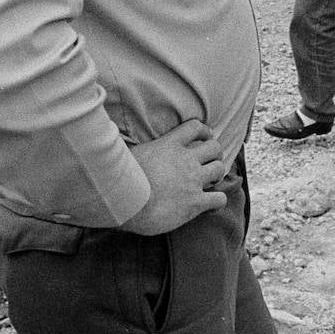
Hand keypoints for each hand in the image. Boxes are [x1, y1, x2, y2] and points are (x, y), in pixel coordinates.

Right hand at [118, 120, 228, 235]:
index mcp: (168, 145)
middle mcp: (185, 159)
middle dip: (214, 154)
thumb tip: (115, 139)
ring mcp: (192, 180)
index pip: (195, 127)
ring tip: (210, 183)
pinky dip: (218, 202)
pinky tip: (212, 206)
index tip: (205, 137)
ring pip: (219, 169)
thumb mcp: (127, 154)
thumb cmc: (118, 180)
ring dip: (217, 175)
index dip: (204, 131)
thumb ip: (135, 147)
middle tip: (209, 164)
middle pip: (214, 147)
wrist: (124, 203)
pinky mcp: (195, 202)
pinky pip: (219, 199)